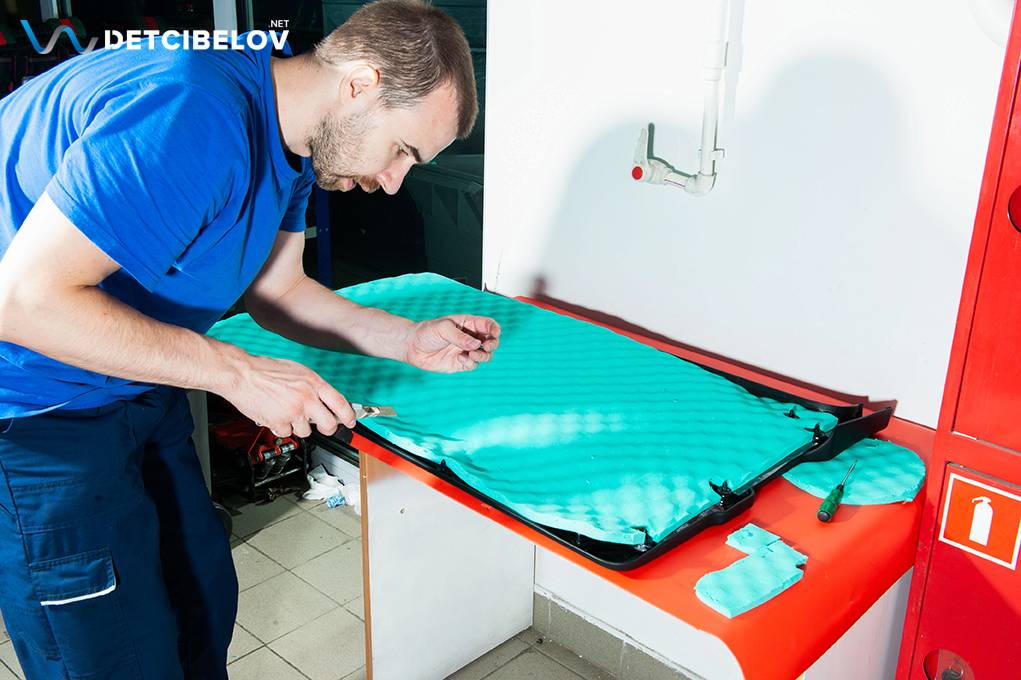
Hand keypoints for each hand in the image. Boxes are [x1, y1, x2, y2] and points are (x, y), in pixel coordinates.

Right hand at [220, 353, 355, 437]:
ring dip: (298, 426)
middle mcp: (307, 397)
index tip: (351, 421)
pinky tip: (274, 415)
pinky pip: (286, 432)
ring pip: (306, 431)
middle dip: (328, 428)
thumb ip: (313, 386)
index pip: (341, 403)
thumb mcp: (297, 371)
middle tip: (323, 427)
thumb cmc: (265, 370)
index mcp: (314, 383)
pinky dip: (280, 427)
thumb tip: (326, 399)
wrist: (242, 374)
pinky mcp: (280, 422)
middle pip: (329, 424)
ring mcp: (294, 411)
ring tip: (287, 413)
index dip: (349, 416)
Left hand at [403, 314, 500, 372]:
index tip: (495, 334)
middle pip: (491, 341)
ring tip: (471, 354)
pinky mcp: (460, 363)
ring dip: (483, 356)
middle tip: (486, 346)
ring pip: (485, 355)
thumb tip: (475, 344)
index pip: (488, 325)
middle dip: (493, 344)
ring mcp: (465, 351)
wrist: (412, 347)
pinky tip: (460, 359)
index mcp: (468, 324)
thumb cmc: (426, 332)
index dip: (494, 329)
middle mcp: (469, 337)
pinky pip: (473, 365)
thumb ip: (460, 336)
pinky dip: (470, 363)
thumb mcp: (443, 328)